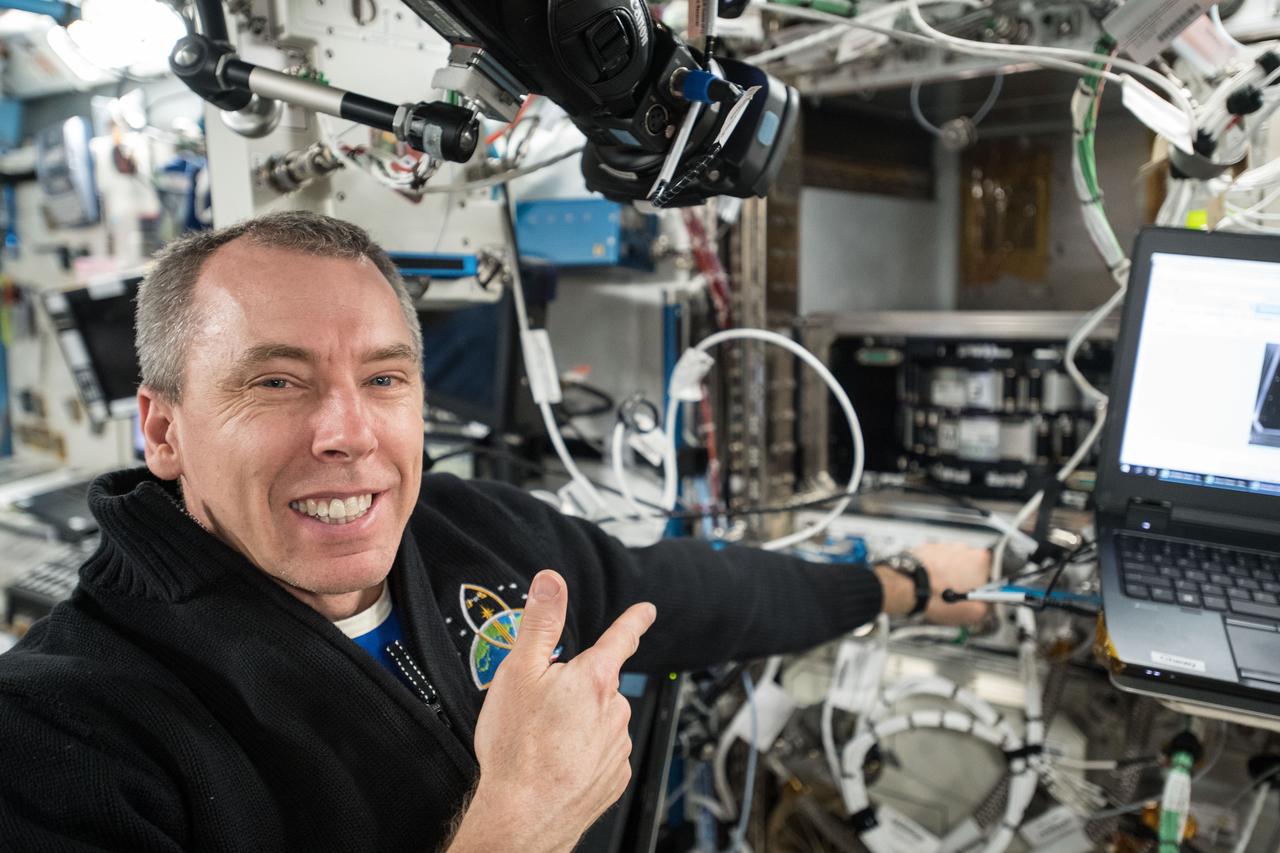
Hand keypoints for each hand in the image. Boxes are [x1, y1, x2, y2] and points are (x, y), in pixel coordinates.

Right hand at [448, 570, 656, 852]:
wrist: (522, 816)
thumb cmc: (517, 748)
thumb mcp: (518, 672)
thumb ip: (540, 622)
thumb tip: (551, 582)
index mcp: (594, 679)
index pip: (621, 637)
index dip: (634, 620)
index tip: (646, 611)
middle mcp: (615, 710)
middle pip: (600, 685)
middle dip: (577, 690)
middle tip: (540, 709)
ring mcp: (617, 746)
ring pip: (601, 720)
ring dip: (578, 723)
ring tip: (542, 741)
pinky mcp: (614, 778)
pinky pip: (601, 754)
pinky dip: (582, 754)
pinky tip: (557, 761)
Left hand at [912, 542, 990, 625]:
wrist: (905, 587)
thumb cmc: (936, 597)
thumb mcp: (974, 613)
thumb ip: (990, 607)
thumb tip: (992, 605)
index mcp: (982, 560)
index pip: (1000, 573)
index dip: (993, 588)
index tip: (988, 597)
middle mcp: (965, 549)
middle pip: (976, 568)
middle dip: (972, 583)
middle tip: (963, 598)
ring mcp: (946, 547)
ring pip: (957, 565)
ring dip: (953, 577)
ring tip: (944, 593)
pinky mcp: (929, 549)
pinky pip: (939, 562)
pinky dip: (938, 572)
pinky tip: (933, 586)